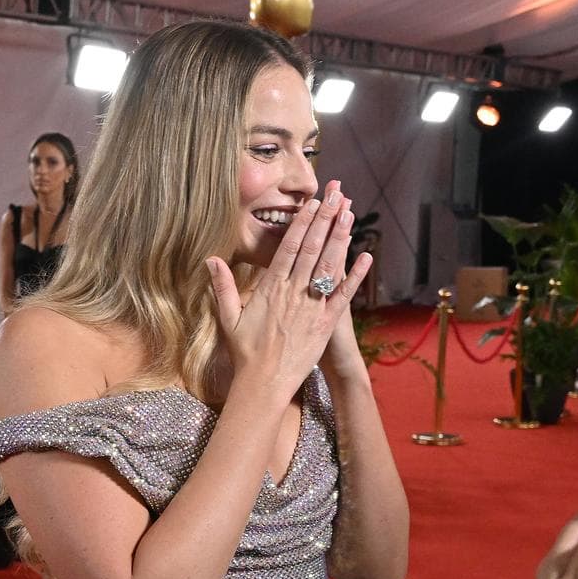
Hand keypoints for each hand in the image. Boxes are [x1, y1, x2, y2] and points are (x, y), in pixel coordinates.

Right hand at [207, 180, 370, 393]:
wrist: (264, 383)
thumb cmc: (245, 352)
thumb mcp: (227, 317)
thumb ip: (222, 286)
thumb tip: (210, 259)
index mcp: (271, 288)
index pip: (289, 247)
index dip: (303, 223)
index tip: (313, 203)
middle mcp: (293, 293)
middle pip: (312, 249)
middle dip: (326, 220)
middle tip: (338, 195)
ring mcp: (311, 307)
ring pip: (328, 266)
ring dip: (341, 238)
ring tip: (350, 214)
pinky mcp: (326, 324)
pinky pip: (343, 296)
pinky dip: (355, 276)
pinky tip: (366, 256)